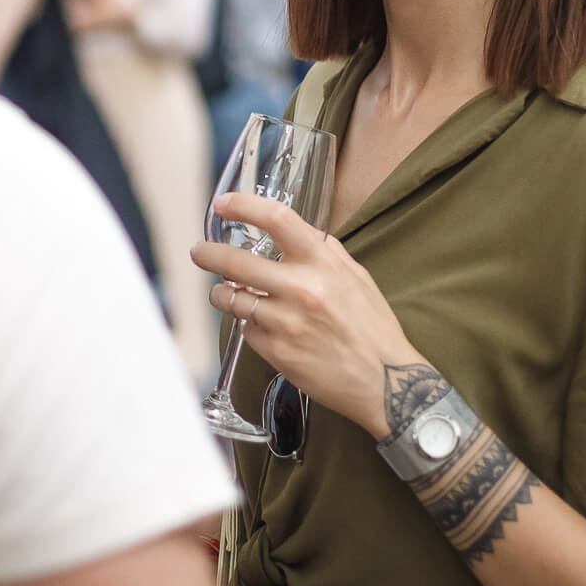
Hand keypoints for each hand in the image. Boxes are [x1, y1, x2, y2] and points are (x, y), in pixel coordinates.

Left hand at [191, 191, 419, 438]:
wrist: (386, 382)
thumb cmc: (373, 328)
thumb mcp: (357, 277)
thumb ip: (325, 252)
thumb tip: (295, 233)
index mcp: (323, 263)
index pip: (276, 218)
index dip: (243, 206)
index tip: (223, 204)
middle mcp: (301, 288)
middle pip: (235, 262)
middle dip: (209, 254)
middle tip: (199, 252)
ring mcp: (285, 322)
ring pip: (232, 299)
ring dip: (223, 294)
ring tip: (225, 292)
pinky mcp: (275, 351)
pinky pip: (246, 329)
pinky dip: (248, 323)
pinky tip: (261, 324)